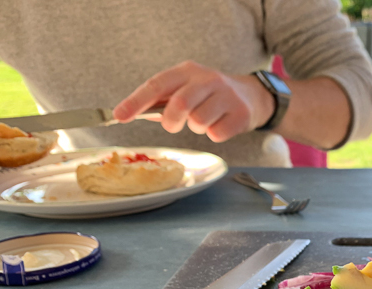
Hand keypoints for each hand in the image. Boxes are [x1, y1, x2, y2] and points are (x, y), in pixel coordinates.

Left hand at [113, 61, 274, 142]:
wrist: (253, 97)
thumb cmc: (212, 95)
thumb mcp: (188, 89)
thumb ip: (163, 100)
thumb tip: (136, 113)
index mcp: (188, 71)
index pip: (157, 84)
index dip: (136, 101)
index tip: (119, 116)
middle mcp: (208, 79)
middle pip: (179, 104)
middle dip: (171, 121)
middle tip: (173, 125)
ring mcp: (226, 96)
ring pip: (199, 122)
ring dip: (196, 128)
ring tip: (205, 121)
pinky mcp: (240, 114)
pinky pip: (217, 134)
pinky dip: (214, 135)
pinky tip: (220, 125)